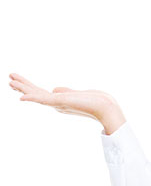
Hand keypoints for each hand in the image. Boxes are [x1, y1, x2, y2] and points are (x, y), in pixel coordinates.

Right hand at [9, 73, 125, 134]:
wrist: (105, 108)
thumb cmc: (96, 101)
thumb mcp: (77, 93)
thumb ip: (64, 91)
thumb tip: (54, 89)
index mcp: (59, 102)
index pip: (41, 93)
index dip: (29, 88)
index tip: (17, 82)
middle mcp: (56, 104)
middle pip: (36, 93)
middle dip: (22, 85)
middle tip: (9, 77)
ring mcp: (57, 104)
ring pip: (36, 94)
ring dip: (23, 87)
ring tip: (10, 80)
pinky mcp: (61, 102)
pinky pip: (43, 100)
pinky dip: (32, 99)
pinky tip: (21, 97)